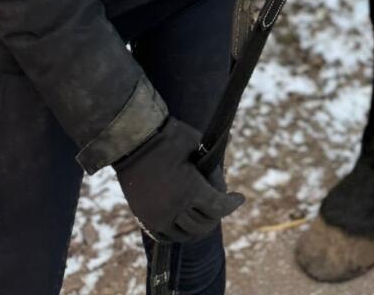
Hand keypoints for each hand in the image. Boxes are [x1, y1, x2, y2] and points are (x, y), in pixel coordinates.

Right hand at [114, 117, 244, 243]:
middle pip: (204, 223)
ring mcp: (158, 217)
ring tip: (204, 214)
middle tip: (219, 202)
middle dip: (216, 213)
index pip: (219, 207)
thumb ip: (211, 164)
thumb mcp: (197, 144)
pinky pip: (166, 236)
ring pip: (186, 233)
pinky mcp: (144, 218)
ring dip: (198, 225)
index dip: (231, 204)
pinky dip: (178, 231)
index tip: (240, 198)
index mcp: (190, 190)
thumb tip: (222, 180)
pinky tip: (184, 221)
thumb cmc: (168, 137)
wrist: (134, 140)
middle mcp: (174, 208)